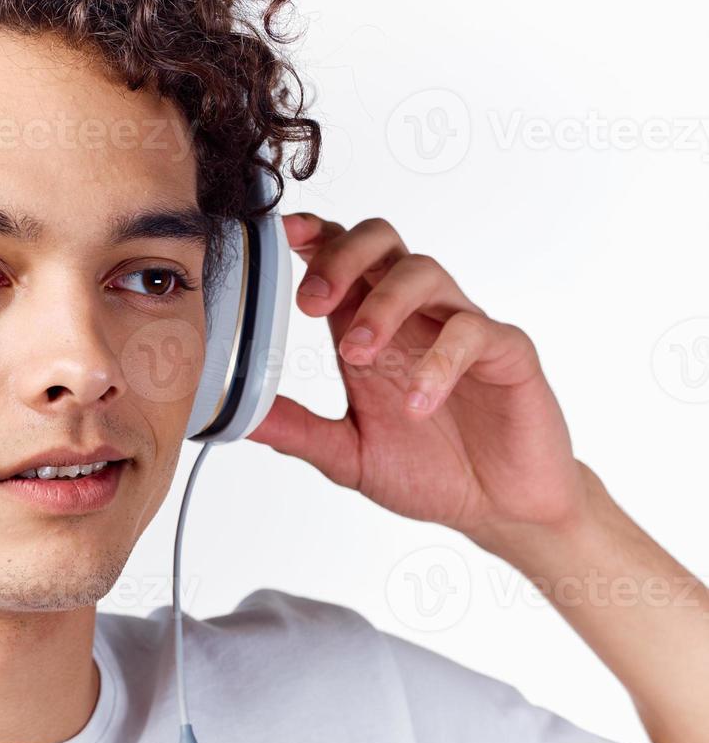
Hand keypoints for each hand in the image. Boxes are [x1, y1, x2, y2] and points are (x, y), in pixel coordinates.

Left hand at [247, 213, 588, 551]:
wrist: (499, 507)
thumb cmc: (429, 468)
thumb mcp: (347, 453)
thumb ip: (297, 430)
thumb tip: (236, 418)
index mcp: (367, 325)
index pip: (340, 254)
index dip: (312, 235)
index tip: (280, 237)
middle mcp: (413, 316)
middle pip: (380, 241)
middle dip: (340, 258)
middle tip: (309, 305)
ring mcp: (461, 327)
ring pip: (423, 273)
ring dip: (381, 305)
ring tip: (356, 355)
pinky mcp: (507, 353)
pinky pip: (474, 332)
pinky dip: (439, 361)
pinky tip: (417, 402)